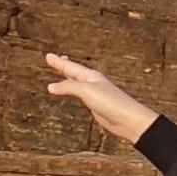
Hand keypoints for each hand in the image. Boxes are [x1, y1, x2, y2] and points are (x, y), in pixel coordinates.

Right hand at [41, 53, 158, 146]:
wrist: (128, 119)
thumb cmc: (111, 102)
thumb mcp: (87, 91)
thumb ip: (69, 87)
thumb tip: (51, 86)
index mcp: (91, 76)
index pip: (70, 67)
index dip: (58, 62)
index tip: (48, 56)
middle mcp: (93, 83)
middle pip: (74, 72)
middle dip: (64, 66)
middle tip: (55, 59)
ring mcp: (95, 94)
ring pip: (78, 83)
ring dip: (69, 78)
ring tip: (64, 73)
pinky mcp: (97, 105)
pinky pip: (81, 95)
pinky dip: (74, 91)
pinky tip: (75, 93)